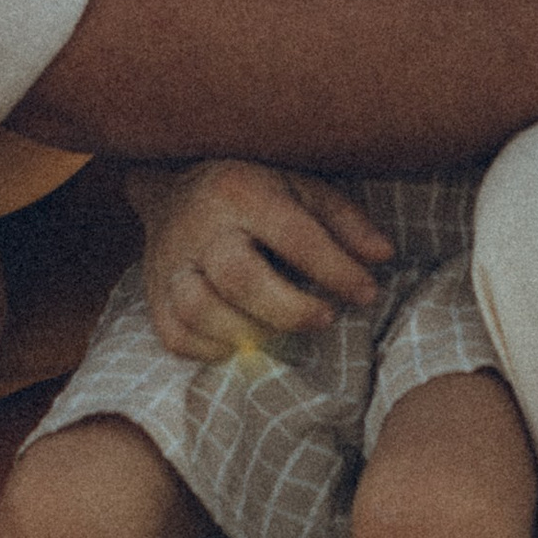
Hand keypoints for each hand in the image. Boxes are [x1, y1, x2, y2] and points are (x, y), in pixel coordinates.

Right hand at [128, 160, 392, 360]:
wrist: (173, 189)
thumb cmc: (252, 192)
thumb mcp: (301, 187)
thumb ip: (344, 221)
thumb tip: (383, 256)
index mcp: (241, 190)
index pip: (293, 234)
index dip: (336, 270)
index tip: (367, 294)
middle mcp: (200, 225)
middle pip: (239, 278)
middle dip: (290, 309)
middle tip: (326, 318)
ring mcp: (170, 263)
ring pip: (200, 310)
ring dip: (251, 333)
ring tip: (281, 333)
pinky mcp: (154, 296)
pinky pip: (177, 336)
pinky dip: (213, 350)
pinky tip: (244, 341)